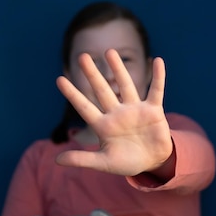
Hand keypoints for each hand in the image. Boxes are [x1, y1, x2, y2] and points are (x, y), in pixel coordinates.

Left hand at [55, 49, 172, 175]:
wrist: (152, 163)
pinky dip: (158, 77)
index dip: (72, 94)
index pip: (84, 107)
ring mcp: (135, 110)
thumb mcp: (104, 162)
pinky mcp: (153, 111)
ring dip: (118, 69)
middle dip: (92, 75)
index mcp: (103, 125)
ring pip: (126, 86)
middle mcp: (117, 114)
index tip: (59, 80)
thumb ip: (82, 159)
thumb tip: (56, 160)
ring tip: (109, 52)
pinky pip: (156, 91)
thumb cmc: (126, 161)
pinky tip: (157, 61)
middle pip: (102, 91)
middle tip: (82, 56)